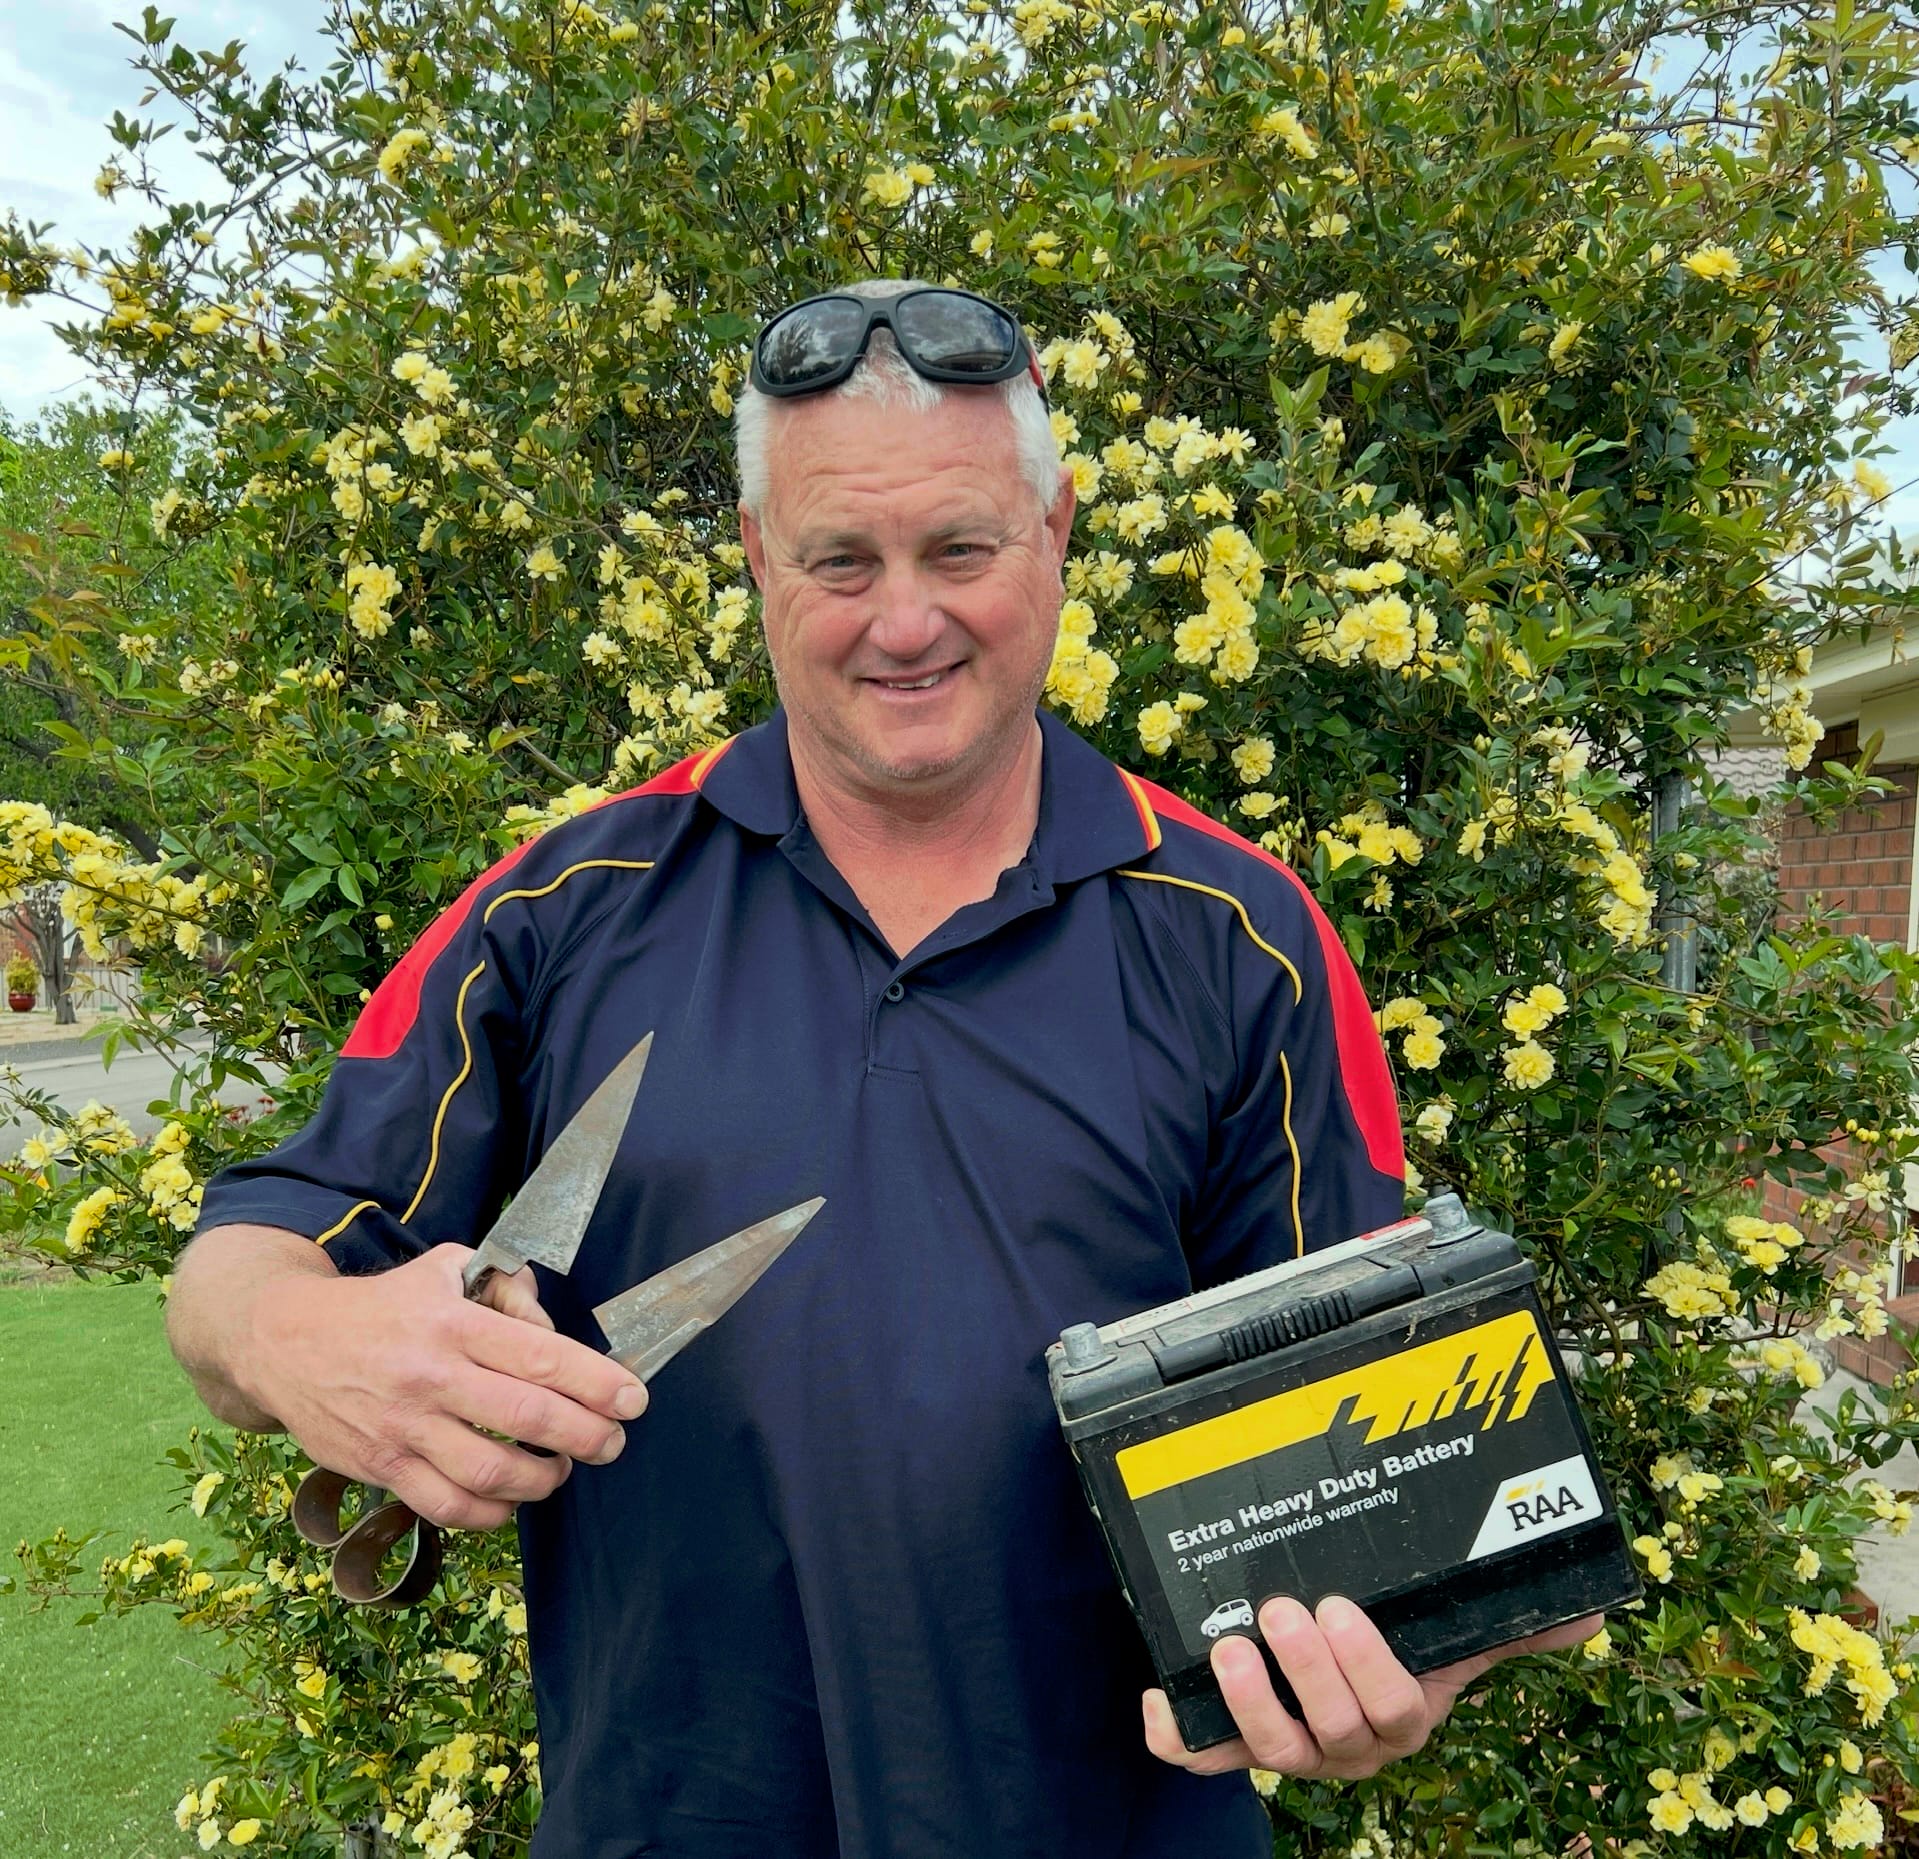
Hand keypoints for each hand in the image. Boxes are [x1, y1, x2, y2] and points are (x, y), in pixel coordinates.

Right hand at [247, 1241, 647, 1531]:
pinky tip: (512, 1498)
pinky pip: (446, 1506)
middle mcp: (431, 1376)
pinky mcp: (380, 1466)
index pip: (542, 1357)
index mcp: (453, 1323)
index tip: (633, 1399)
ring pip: (491, 1473)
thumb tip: (550, 1318)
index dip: (597, 1382)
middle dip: (587, 1435)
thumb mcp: (443, 1270)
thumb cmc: (382, 1306)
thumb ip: (503, 1287)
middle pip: (528, 1418)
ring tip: (562, 1468)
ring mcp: (403, 1427)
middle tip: (613, 1441)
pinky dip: (491, 1513)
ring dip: (543, 1479)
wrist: (284, 1341)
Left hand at [1143, 1596, 1601, 1779]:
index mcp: (1400, 1717)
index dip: (1364, 1668)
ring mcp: (1290, 1745)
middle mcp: (1346, 1746)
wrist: (1337, 1654)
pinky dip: (1179, 1735)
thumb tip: (1585, 1615)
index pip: (1394, 1711)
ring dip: (1247, 1701)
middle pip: (1334, 1732)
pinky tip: (1159, 1701)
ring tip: (1230, 1644)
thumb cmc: (1401, 1642)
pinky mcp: (1233, 1739)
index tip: (1340, 1606)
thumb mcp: (1453, 1628)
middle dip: (1306, 1671)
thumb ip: (1511, 1621)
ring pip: (1272, 1750)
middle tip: (1284, 1608)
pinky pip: (1204, 1755)